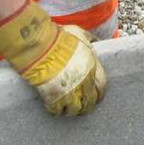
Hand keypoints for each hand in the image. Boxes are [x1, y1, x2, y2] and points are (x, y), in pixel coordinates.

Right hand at [0, 0, 106, 115]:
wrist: (41, 46)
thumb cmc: (60, 37)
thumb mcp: (80, 34)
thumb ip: (89, 39)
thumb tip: (95, 40)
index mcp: (92, 67)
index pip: (102, 87)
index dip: (99, 93)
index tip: (97, 97)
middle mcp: (83, 82)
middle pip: (89, 102)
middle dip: (86, 105)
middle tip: (81, 107)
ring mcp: (69, 92)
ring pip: (75, 109)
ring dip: (72, 110)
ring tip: (67, 109)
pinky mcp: (53, 98)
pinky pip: (57, 111)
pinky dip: (56, 111)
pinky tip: (54, 108)